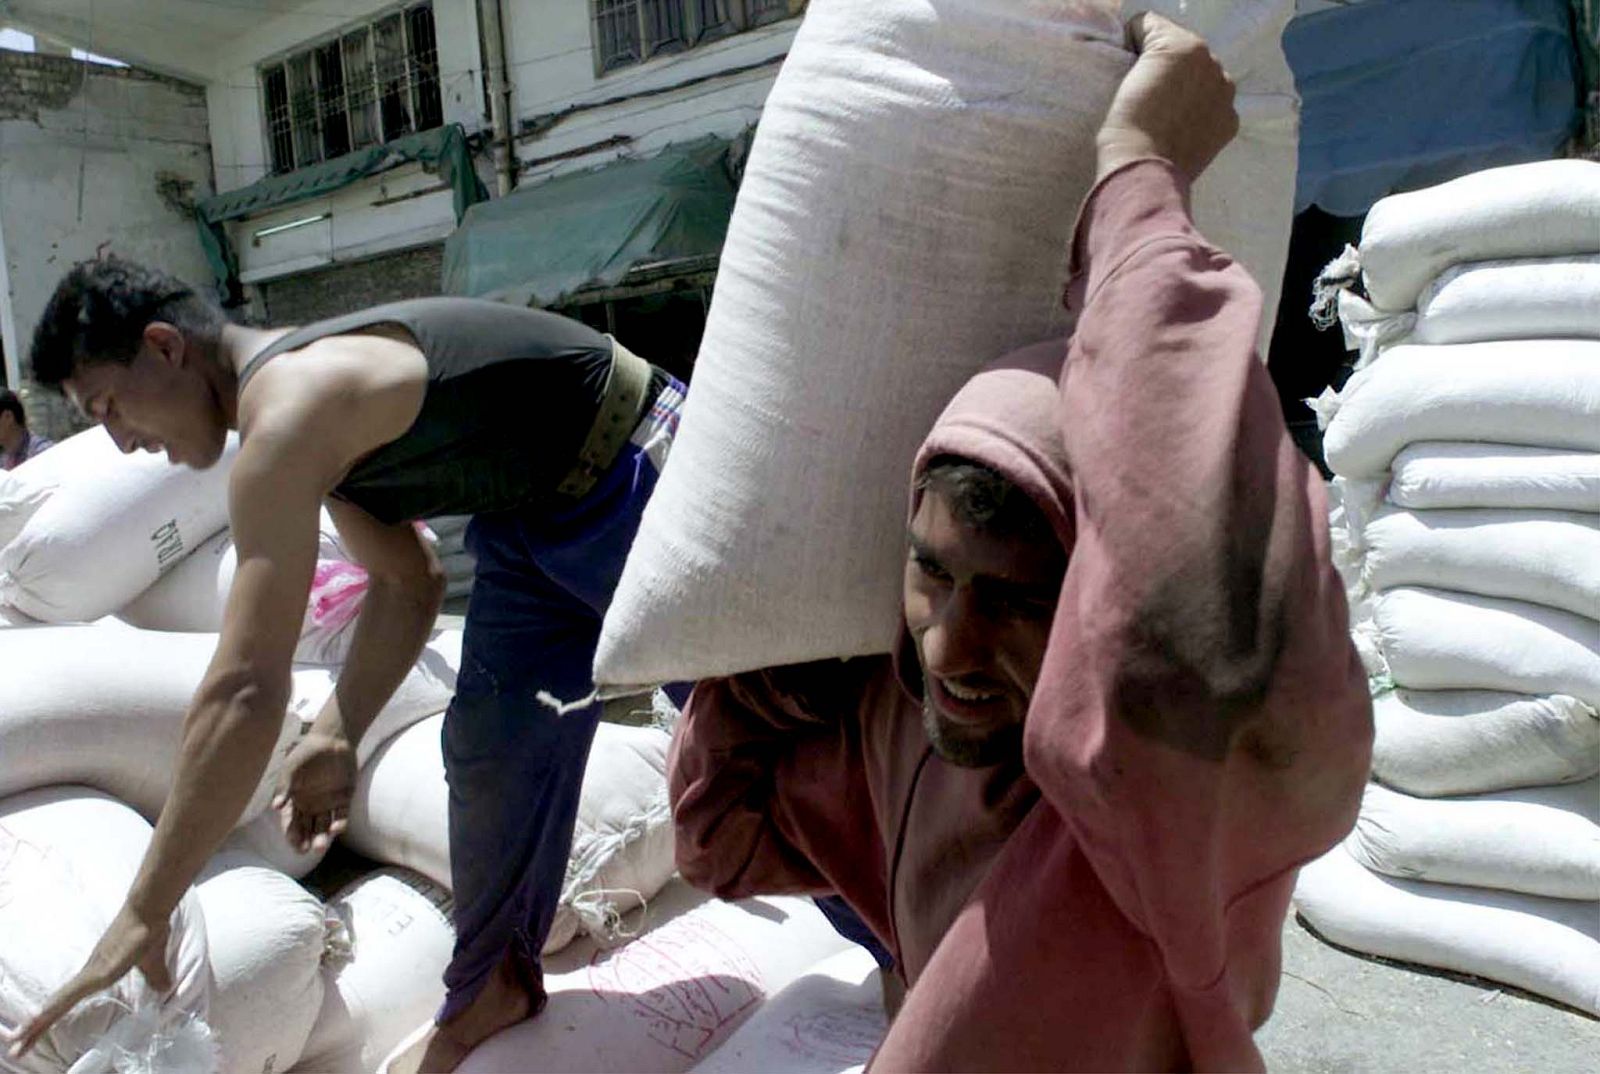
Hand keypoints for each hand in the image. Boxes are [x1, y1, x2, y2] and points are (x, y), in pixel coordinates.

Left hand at [7, 903, 171, 1058]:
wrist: (149, 910)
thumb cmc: (148, 930)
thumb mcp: (152, 962)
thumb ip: (156, 976)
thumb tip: (164, 987)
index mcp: (97, 973)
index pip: (68, 1000)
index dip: (50, 1016)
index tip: (30, 1033)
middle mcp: (88, 973)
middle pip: (57, 1005)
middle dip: (35, 1028)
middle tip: (14, 1049)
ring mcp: (91, 973)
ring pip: (58, 1003)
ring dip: (37, 1024)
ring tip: (17, 1043)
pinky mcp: (99, 973)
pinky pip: (71, 996)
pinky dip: (52, 1009)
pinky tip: (39, 1020)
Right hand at [272, 729, 355, 852]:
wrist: (332, 740)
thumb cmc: (306, 754)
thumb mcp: (291, 769)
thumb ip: (284, 787)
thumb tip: (275, 806)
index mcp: (295, 802)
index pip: (291, 824)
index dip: (293, 836)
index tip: (295, 846)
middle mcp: (310, 807)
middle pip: (308, 830)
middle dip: (307, 841)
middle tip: (307, 850)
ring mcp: (328, 804)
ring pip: (325, 827)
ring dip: (323, 837)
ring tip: (320, 845)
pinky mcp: (345, 799)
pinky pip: (342, 815)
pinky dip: (340, 824)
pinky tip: (337, 828)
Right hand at [1095, 12, 1238, 183]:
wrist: (1144, 169)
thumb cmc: (1126, 123)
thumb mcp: (1126, 71)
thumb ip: (1144, 50)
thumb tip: (1146, 52)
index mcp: (1186, 45)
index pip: (1151, 27)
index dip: (1134, 46)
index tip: (1128, 69)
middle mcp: (1214, 63)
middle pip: (1182, 51)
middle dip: (1167, 66)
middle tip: (1148, 95)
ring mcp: (1226, 94)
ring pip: (1202, 78)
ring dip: (1187, 88)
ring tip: (1166, 114)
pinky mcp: (1230, 122)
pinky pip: (1214, 106)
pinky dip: (1200, 113)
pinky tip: (1182, 129)